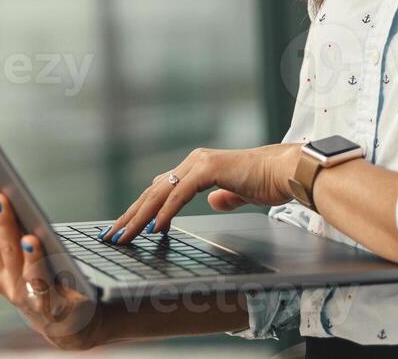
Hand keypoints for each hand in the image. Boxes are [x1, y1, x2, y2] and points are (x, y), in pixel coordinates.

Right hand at [0, 177, 103, 350]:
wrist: (69, 321)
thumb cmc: (44, 281)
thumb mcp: (18, 257)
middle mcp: (7, 284)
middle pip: (1, 246)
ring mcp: (26, 297)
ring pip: (16, 260)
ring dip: (10, 232)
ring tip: (8, 208)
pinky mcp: (51, 305)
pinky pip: (41, 280)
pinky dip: (34, 260)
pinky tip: (33, 241)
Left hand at [98, 142, 300, 243]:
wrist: (286, 170)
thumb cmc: (267, 181)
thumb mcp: (239, 192)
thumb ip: (225, 195)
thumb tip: (214, 201)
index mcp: (198, 166)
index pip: (160, 189)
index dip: (140, 209)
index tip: (124, 229)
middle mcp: (194, 161)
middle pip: (153, 191)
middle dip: (130, 215)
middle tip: (111, 236)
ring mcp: (200, 163)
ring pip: (160, 192)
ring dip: (139, 216)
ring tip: (124, 235)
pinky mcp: (210, 169)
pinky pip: (180, 193)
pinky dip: (166, 212)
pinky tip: (155, 228)